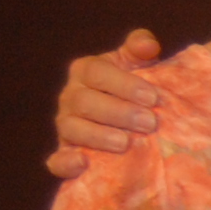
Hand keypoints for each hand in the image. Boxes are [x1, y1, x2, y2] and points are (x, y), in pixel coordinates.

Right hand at [44, 29, 168, 179]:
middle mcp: (71, 97)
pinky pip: (57, 160)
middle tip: (150, 123)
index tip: (153, 97)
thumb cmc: (136, 90)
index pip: (97, 72)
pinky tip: (83, 164)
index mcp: (86, 71)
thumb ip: (140, 50)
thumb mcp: (138, 66)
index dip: (124, 84)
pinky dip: (65, 163)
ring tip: (125, 143)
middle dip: (119, 112)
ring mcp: (66, 126)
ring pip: (71, 128)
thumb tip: (148, 45)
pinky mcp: (66, 154)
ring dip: (98, 136)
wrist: (133, 124)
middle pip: (85, 101)